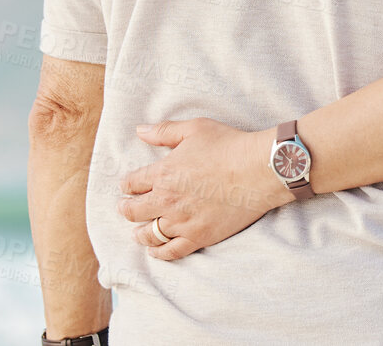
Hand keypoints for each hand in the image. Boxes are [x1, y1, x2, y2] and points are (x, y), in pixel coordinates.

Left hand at [115, 119, 292, 259]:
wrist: (258, 170)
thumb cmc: (228, 146)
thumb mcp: (194, 129)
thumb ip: (163, 131)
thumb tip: (139, 130)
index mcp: (162, 173)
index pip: (132, 183)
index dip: (127, 185)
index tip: (126, 186)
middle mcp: (167, 200)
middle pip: (133, 211)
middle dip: (126, 209)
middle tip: (124, 208)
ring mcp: (182, 222)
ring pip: (149, 234)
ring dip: (139, 233)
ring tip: (137, 232)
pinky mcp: (199, 237)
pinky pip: (171, 251)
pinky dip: (159, 252)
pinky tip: (155, 250)